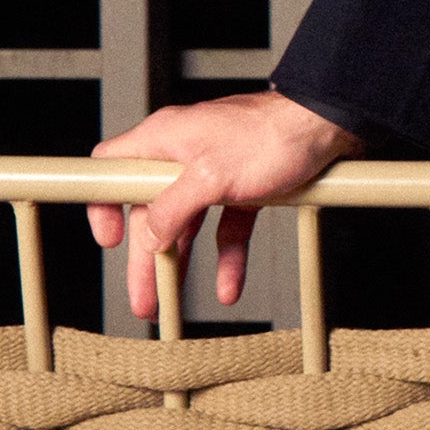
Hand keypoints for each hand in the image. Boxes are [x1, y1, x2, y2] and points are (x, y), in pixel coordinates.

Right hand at [86, 87, 355, 321]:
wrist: (326, 127)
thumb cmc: (270, 136)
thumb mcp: (211, 177)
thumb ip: (173, 208)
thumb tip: (148, 237)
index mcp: (164, 140)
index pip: (112, 167)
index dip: (104, 203)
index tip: (110, 241)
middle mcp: (183, 153)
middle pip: (151, 210)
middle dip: (146, 257)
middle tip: (143, 297)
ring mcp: (213, 170)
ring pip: (187, 223)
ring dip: (181, 263)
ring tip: (172, 302)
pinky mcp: (244, 186)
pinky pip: (225, 226)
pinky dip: (226, 256)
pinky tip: (228, 286)